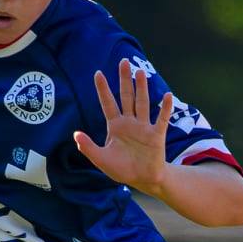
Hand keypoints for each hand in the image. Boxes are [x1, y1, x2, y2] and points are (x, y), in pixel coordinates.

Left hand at [74, 59, 172, 193]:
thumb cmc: (122, 169)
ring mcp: (144, 127)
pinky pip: (161, 119)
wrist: (143, 180)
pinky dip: (164, 108)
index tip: (98, 73)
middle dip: (124, 80)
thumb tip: (75, 134)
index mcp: (115, 126)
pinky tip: (166, 95)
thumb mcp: (101, 159)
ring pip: (142, 103)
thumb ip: (88, 147)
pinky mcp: (156, 135)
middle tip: (123, 61)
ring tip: (140, 72)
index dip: (103, 89)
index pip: (108, 104)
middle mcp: (130, 123)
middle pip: (126, 97)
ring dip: (141, 88)